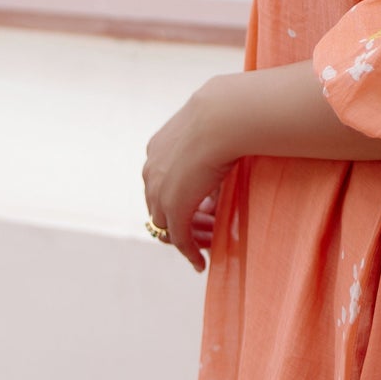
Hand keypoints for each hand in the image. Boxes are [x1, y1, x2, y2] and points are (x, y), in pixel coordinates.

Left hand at [142, 79, 233, 272]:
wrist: (225, 117)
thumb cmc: (228, 117)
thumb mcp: (212, 135)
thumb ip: (210, 153)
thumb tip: (223, 165)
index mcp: (158, 148)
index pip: (162, 185)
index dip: (183, 199)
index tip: (206, 209)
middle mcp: (151, 170)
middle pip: (160, 207)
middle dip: (185, 220)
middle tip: (210, 230)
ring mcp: (159, 190)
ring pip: (168, 225)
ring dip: (190, 237)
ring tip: (210, 244)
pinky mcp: (172, 207)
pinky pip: (178, 237)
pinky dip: (189, 251)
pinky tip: (201, 262)